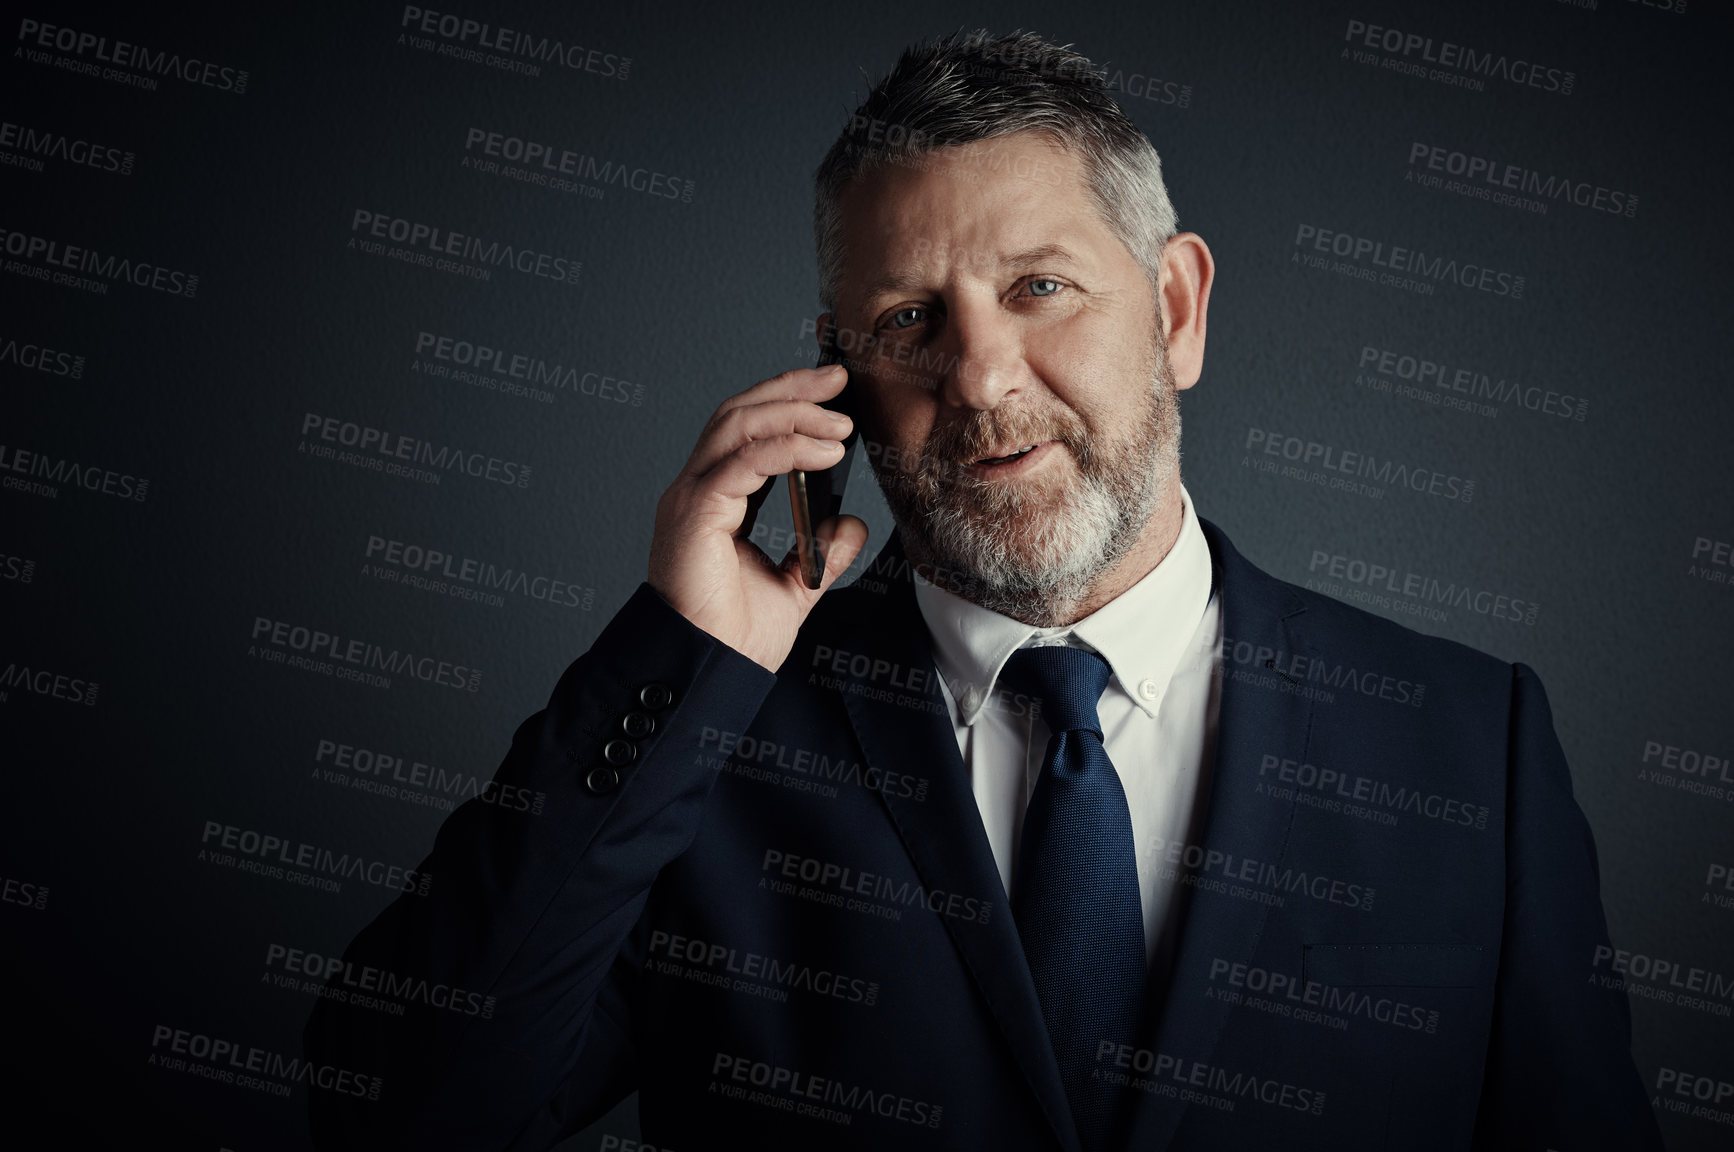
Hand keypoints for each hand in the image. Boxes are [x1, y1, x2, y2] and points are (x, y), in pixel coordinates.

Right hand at [647, 364, 868, 671]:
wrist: (710, 671)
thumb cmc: (734, 636)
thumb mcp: (796, 587)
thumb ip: (821, 554)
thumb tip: (852, 525)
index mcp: (715, 499)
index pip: (748, 429)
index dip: (787, 399)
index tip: (833, 387)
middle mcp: (697, 489)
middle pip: (741, 412)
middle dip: (791, 387)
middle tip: (838, 378)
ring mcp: (691, 497)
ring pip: (738, 425)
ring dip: (794, 411)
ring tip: (840, 420)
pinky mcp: (696, 513)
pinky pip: (744, 462)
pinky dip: (787, 448)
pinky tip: (825, 451)